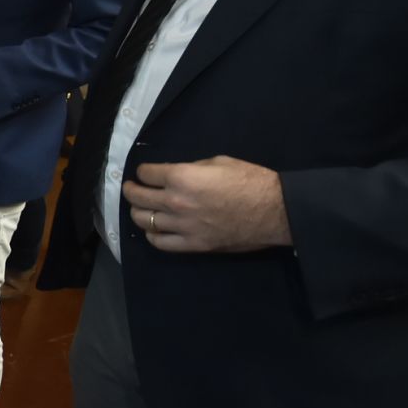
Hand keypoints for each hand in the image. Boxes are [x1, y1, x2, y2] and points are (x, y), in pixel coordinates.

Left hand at [124, 156, 291, 252]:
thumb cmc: (250, 181)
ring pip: (144, 221)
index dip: (143, 172)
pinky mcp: (193, 245)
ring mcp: (182, 226)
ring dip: (138, 212)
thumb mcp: (218, 162)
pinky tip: (154, 229)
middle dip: (131, 190)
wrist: (276, 211)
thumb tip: (174, 175)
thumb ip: (190, 168)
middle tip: (132, 188)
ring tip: (141, 208)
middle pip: (138, 197)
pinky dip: (152, 235)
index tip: (144, 173)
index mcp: (182, 177)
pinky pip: (160, 243)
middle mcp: (176, 202)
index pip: (146, 174)